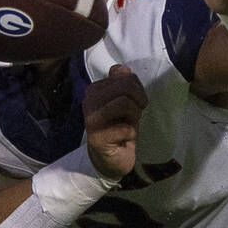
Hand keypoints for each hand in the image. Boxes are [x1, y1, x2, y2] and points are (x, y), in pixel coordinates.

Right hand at [82, 64, 145, 180]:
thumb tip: (122, 69)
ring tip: (130, 124)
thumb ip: (123, 82)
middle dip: (139, 100)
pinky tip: (124, 138)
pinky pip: (125, 128)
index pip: (124, 75)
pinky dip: (131, 133)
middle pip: (126, 86)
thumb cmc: (120, 127)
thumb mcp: (124, 100)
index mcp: (95, 89)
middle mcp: (89, 101)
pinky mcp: (97, 138)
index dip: (137, 87)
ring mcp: (91, 119)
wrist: (112, 158)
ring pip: (125, 102)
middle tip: (137, 113)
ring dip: (135, 115)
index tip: (137, 101)